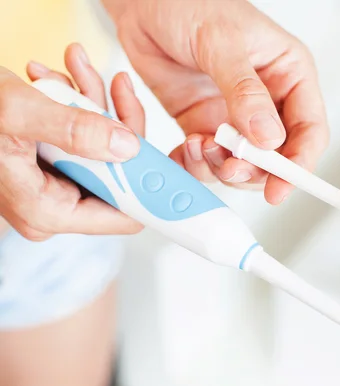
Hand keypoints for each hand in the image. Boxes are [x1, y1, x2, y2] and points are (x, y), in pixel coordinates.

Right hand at [0, 43, 143, 239]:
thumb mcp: (18, 115)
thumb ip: (74, 130)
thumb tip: (127, 147)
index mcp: (49, 211)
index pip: (126, 216)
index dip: (152, 190)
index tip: (173, 163)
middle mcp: (55, 206)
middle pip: (120, 174)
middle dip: (120, 125)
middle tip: (114, 85)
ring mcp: (54, 188)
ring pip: (104, 150)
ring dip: (96, 106)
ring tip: (76, 70)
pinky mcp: (52, 168)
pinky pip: (84, 140)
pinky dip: (79, 108)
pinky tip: (63, 80)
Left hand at [103, 0, 328, 203]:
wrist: (144, 2)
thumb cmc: (189, 3)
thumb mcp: (222, 41)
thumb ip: (246, 91)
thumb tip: (268, 138)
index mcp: (289, 74)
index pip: (309, 130)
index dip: (299, 164)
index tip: (279, 188)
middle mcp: (267, 100)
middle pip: (277, 157)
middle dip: (255, 171)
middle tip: (230, 168)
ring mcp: (236, 116)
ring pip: (243, 164)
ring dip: (222, 167)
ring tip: (200, 145)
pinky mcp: (205, 124)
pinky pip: (209, 159)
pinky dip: (197, 164)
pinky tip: (185, 147)